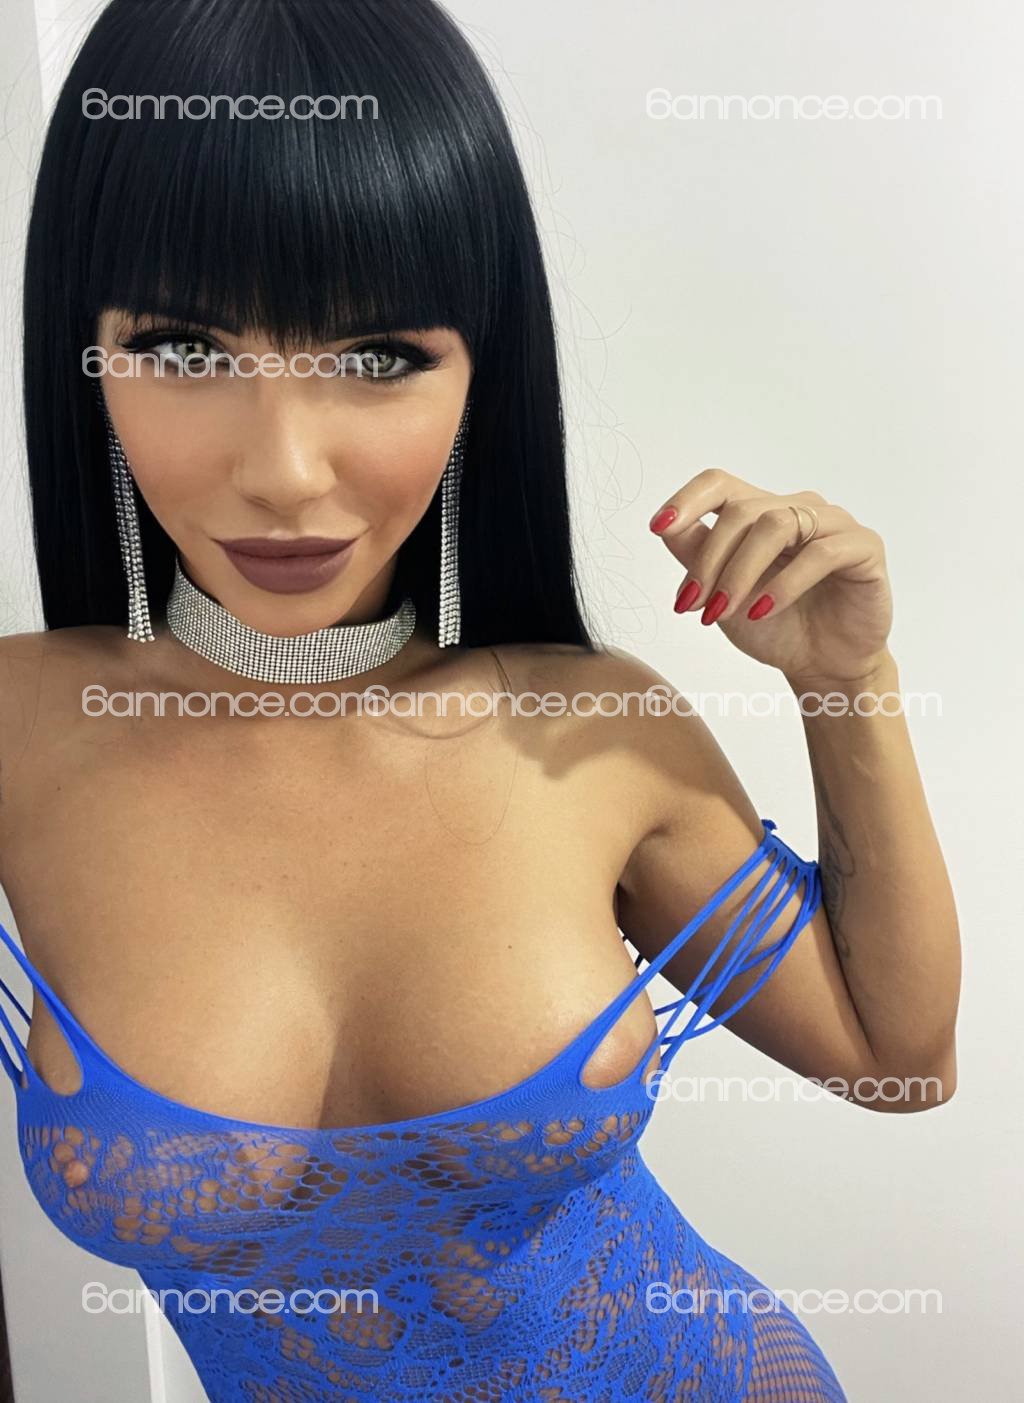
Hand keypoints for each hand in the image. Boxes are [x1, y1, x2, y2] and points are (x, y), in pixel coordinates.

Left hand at [650, 468, 892, 683]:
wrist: (822, 665)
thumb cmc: (774, 625)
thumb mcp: (721, 592)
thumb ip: (697, 556)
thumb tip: (665, 526)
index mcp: (761, 512)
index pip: (719, 484)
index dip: (686, 499)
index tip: (657, 527)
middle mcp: (798, 508)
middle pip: (741, 511)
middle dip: (710, 561)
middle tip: (695, 605)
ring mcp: (834, 523)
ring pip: (776, 526)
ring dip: (740, 573)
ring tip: (724, 613)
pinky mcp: (864, 547)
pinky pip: (819, 554)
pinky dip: (784, 585)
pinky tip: (762, 612)